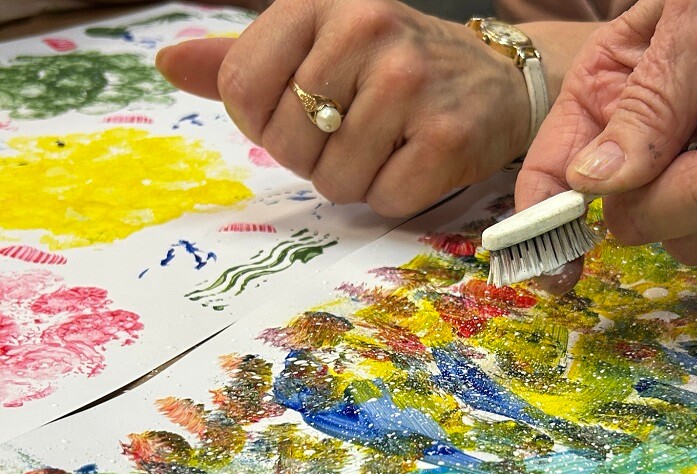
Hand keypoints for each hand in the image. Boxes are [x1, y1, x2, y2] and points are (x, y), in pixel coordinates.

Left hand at [156, 0, 531, 216]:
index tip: (302, 116)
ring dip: (356, 181)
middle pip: (287, 142)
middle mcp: (365, 30)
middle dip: (315, 158)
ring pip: (334, 179)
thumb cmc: (396, 67)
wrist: (496, 82)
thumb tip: (167, 62)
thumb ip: (243, 59)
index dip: (264, 123)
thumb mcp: (318, 45)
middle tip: (356, 134)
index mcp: (321, 4)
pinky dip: (395, 196)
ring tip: (389, 147)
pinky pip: (383, 199)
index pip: (241, 88)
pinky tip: (417, 161)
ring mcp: (409, 83)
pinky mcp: (445, 136)